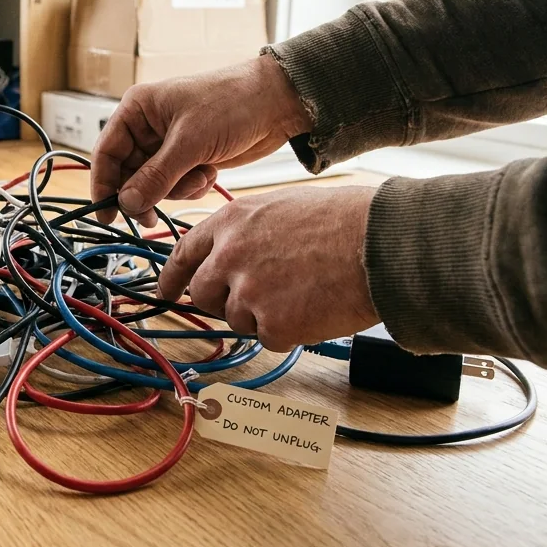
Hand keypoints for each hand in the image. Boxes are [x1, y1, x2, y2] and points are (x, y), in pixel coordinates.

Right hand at [90, 54, 311, 225]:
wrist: (278, 103)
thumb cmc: (232, 103)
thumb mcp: (190, 141)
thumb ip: (155, 176)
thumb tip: (126, 203)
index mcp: (137, 110)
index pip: (106, 153)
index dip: (103, 185)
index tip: (107, 215)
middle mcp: (148, 127)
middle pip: (128, 174)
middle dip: (146, 193)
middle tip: (153, 216)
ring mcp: (168, 144)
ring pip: (153, 184)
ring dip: (175, 189)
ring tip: (200, 176)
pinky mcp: (189, 158)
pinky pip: (176, 186)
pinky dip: (191, 187)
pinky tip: (210, 172)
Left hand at [157, 185, 379, 351]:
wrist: (381, 244)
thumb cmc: (344, 222)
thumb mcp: (280, 208)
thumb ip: (247, 234)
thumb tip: (230, 259)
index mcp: (231, 222)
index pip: (184, 253)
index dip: (172, 277)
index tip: (166, 292)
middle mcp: (229, 256)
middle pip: (203, 295)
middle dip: (223, 302)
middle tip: (259, 298)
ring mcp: (247, 292)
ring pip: (238, 319)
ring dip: (265, 315)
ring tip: (304, 290)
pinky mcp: (271, 325)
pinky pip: (269, 338)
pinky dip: (291, 330)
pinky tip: (315, 307)